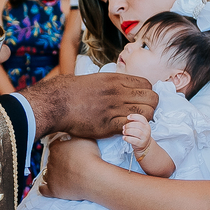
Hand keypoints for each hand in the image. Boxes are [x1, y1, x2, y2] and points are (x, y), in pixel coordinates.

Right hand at [20, 72, 157, 137]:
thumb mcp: (96, 79)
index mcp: (116, 79)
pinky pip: (133, 126)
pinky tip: (128, 131)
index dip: (147, 93)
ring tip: (137, 123)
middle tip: (143, 114)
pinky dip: (134, 129)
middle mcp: (119, 92)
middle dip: (151, 106)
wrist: (57, 102)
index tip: (141, 101)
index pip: (147, 84)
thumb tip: (120, 85)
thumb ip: (112, 83)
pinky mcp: (109, 124)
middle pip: (152, 98)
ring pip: (148, 113)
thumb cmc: (71, 91)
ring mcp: (115, 108)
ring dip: (146, 119)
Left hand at [41, 136, 102, 200]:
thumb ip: (76, 134)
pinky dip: (45, 188)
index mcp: (57, 148)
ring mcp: (50, 176)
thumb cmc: (91, 157)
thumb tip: (73, 132)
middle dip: (59, 161)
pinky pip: (43, 189)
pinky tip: (48, 187)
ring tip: (63, 176)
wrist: (93, 177)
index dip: (61, 148)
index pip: (54, 146)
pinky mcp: (52, 189)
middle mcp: (51, 161)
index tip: (67, 151)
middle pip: (51, 159)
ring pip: (46, 173)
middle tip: (70, 164)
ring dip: (53, 173)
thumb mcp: (85, 138)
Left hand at [122, 113, 151, 154]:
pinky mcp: (141, 143)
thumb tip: (128, 118)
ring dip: (128, 131)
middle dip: (129, 125)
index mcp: (146, 125)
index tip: (128, 117)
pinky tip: (124, 137)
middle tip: (124, 127)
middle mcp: (147, 131)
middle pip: (138, 125)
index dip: (134, 116)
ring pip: (136, 132)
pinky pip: (133, 140)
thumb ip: (135, 122)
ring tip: (124, 132)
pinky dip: (127, 138)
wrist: (145, 145)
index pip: (142, 118)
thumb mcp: (140, 128)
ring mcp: (145, 137)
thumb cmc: (140, 135)